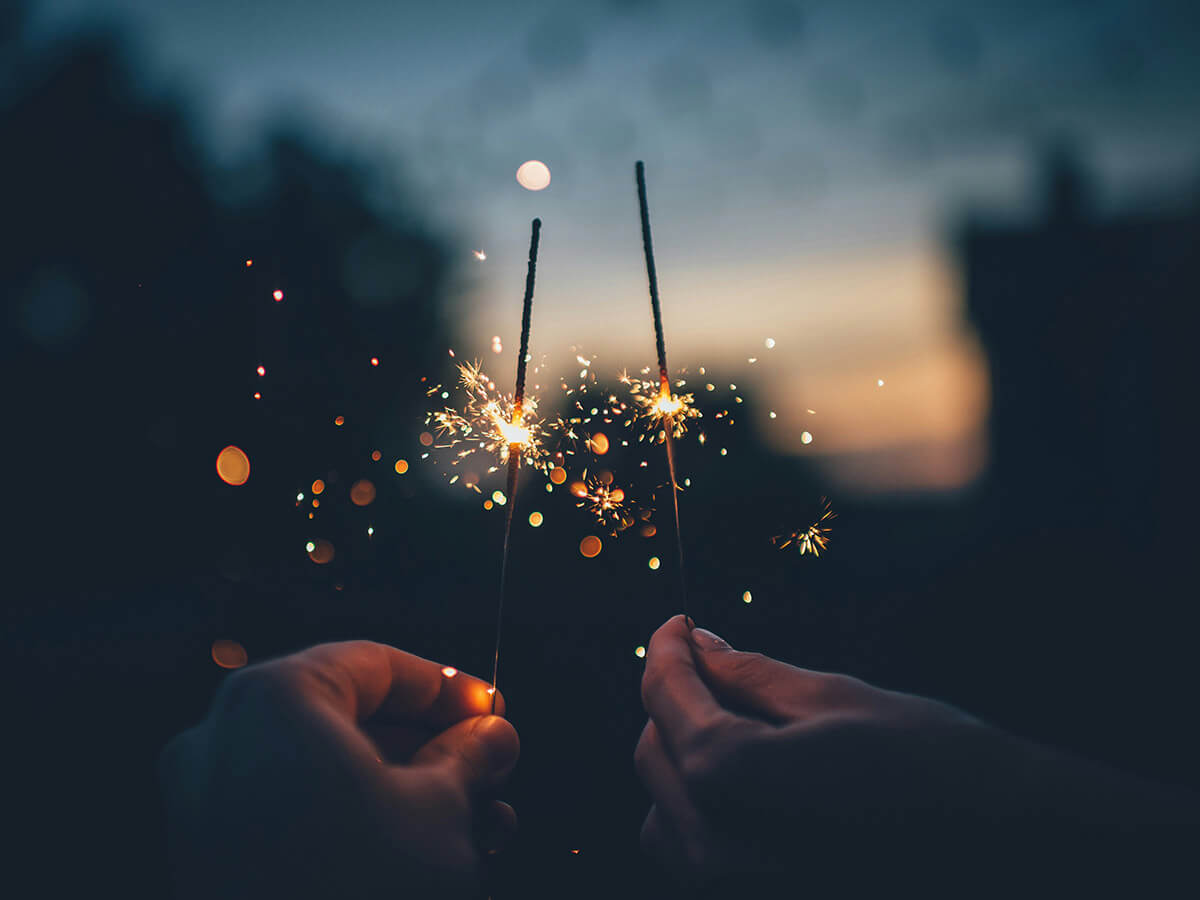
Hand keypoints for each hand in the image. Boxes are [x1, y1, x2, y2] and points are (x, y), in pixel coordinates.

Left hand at [160, 641, 518, 898]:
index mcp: (275, 699)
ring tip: (478, 822)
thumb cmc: (359, 890)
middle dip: (431, 747)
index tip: (492, 711)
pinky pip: (294, 814)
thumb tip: (492, 736)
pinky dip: (357, 820)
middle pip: (349, 717)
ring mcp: (206, 804)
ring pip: (326, 770)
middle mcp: (224, 739)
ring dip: (405, 790)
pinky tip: (425, 850)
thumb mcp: (440, 811)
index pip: (375, 665)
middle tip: (489, 769)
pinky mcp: (210, 860)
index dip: (447, 687)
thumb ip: (469, 758)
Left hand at [635, 615, 1192, 881]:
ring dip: (688, 762)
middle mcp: (715, 853)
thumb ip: (748, 675)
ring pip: (665, 812)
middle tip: (718, 666)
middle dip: (678, 703)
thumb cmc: (935, 768)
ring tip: (745, 729)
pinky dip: (707, 814)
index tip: (677, 624)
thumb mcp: (835, 700)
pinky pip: (695, 857)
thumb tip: (699, 644)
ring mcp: (731, 892)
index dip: (667, 650)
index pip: (666, 699)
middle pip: (653, 755)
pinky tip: (759, 787)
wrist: (1012, 849)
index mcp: (732, 782)